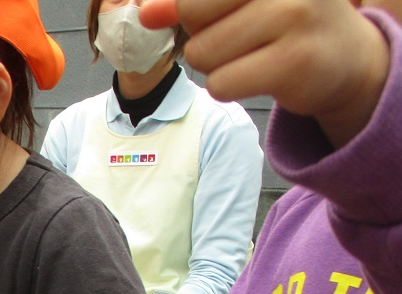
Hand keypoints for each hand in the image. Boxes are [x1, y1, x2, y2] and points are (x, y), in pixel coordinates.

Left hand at [144, 0, 390, 147]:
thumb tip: (145, 15)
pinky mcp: (294, 61)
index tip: (214, 15)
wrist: (347, 59)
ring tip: (253, 56)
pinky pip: (220, 83)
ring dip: (216, 65)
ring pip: (203, 53)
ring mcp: (293, 17)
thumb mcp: (240, 2)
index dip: (191, 8)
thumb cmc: (284, 24)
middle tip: (240, 37)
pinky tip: (258, 76)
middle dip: (203, 34)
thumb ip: (191, 4)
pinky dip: (228, 86)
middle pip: (192, 13)